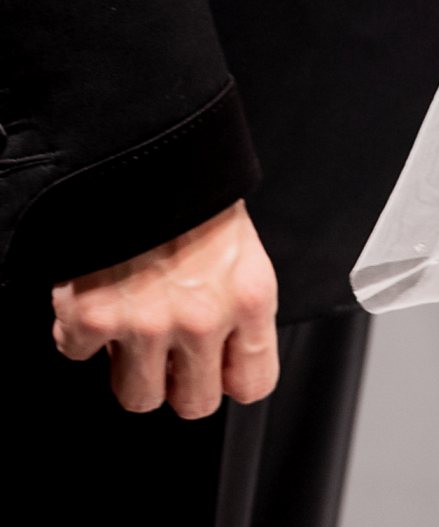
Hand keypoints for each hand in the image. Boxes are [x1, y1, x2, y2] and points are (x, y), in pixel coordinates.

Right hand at [52, 200, 278, 418]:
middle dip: (178, 379)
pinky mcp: (90, 318)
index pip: (254, 382)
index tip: (218, 365)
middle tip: (168, 347)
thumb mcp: (237, 241)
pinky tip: (95, 294)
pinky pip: (78, 355)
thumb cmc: (189, 181)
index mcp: (248, 295)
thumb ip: (234, 298)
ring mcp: (145, 324)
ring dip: (129, 364)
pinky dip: (79, 331)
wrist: (135, 141)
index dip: (230, 376)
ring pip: (137, 396)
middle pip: (193, 404)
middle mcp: (201, 318)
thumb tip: (229, 342)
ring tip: (132, 322)